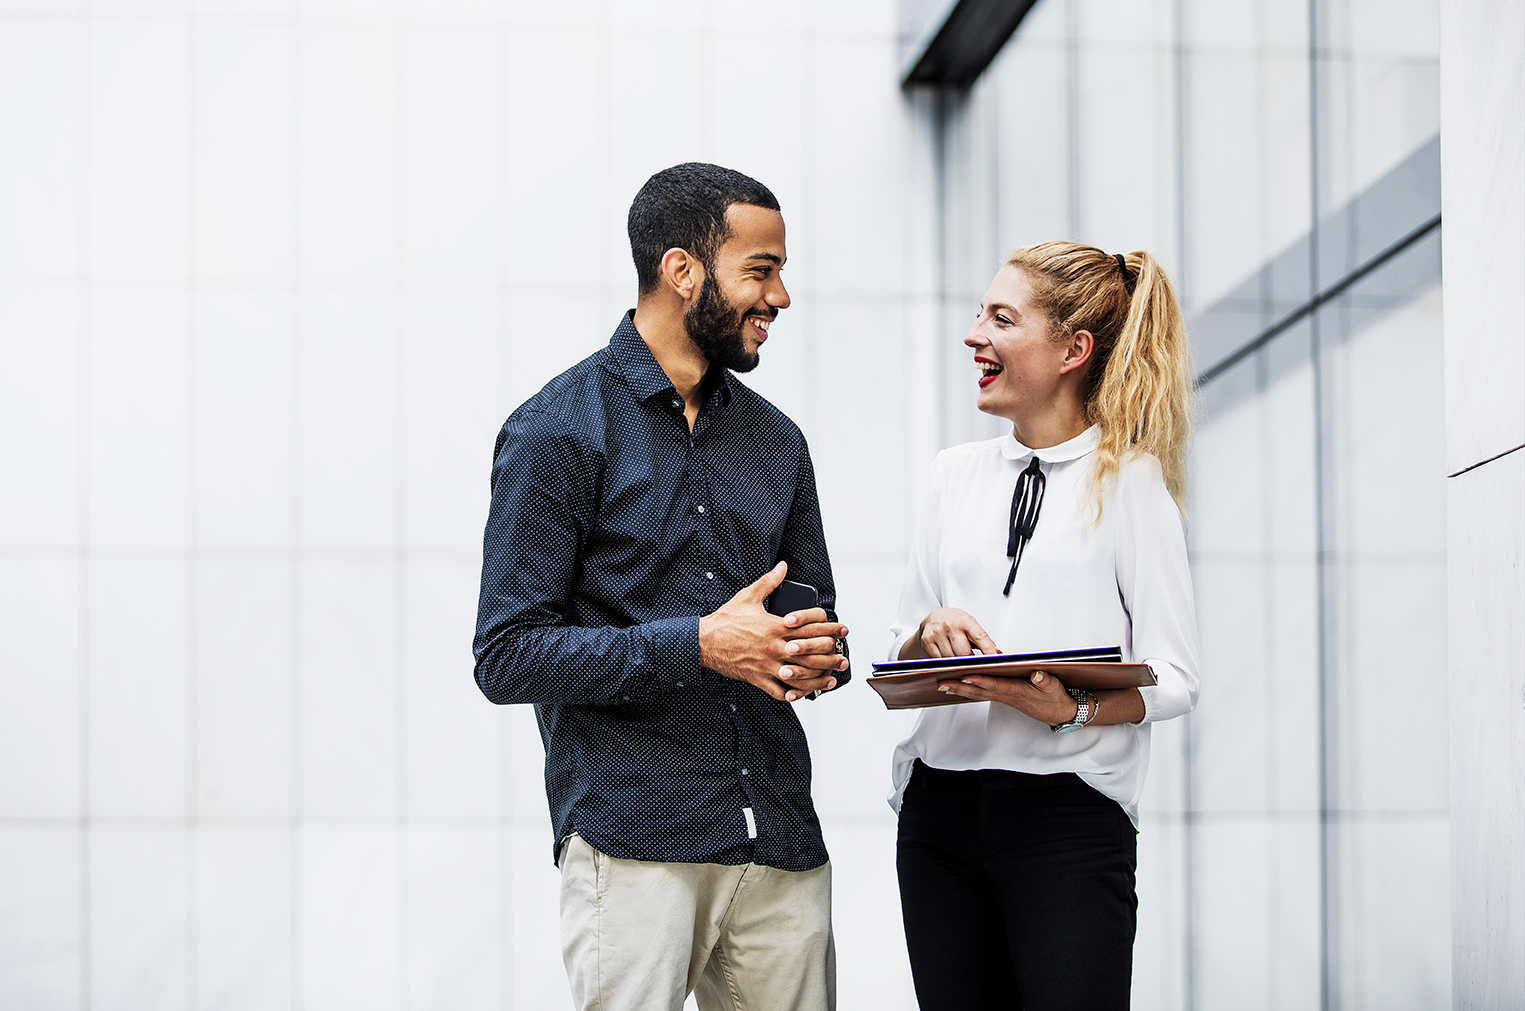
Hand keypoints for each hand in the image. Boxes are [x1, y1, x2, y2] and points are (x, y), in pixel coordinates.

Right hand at [698, 562, 849, 701]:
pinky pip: (779, 691)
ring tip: (832, 678)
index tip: (840, 630)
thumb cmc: (726, 620)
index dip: (830, 627)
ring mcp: (767, 665)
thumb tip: (783, 566)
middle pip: (812, 652)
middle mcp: (775, 647)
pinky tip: (802, 693)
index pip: (812, 626)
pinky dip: (792, 694)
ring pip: (800, 675)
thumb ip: (769, 582)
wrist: (704, 642)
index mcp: (776, 626)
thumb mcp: (748, 596)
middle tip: (842, 655)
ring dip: (819, 678)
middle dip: (831, 654)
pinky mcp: (758, 678)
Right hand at [899, 607, 998, 659]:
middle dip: (970, 661)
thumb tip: (998, 654)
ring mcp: (937, 633)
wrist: (933, 618)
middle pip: (964, 653)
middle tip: (973, 664)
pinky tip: (947, 657)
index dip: (988, 650)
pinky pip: (939, 660)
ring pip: (951, 659)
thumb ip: (984, 640)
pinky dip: (945, 663)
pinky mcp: (927, 641)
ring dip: (957, 663)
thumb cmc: (955, 623)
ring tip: (958, 659)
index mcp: (965, 621)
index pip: (980, 637)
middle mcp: (950, 625)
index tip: (995, 660)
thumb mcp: (971, 626)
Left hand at [936, 669, 1076, 724]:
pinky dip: (970, 690)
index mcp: (1016, 691)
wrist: (1060, 713)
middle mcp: (1007, 695)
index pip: (994, 685)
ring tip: (942, 686)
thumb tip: (1037, 674)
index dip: (979, 681)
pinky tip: (960, 687)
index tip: (964, 676)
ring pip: (978, 694)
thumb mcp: (1055, 687)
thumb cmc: (1056, 697)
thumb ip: (1045, 680)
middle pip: (979, 691)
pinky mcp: (1005, 696)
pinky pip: (983, 694)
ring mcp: (1004, 697)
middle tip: (940, 684)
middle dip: (960, 687)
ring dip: (960, 690)